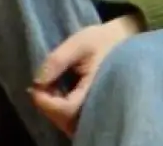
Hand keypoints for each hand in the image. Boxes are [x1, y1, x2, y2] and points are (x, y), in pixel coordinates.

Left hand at [30, 14, 142, 135]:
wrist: (129, 40)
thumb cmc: (105, 40)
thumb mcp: (79, 43)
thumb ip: (57, 60)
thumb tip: (37, 81)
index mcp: (97, 91)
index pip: (65, 109)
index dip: (45, 101)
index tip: (33, 87)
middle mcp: (101, 106)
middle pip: (66, 120)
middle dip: (48, 105)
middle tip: (38, 87)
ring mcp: (101, 110)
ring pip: (71, 122)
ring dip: (55, 108)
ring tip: (50, 88)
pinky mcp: (100, 109)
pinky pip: (78, 118)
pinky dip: (64, 109)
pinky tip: (60, 93)